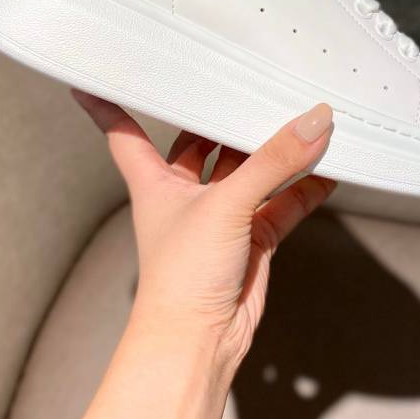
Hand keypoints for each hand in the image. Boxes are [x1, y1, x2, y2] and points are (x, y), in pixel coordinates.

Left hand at [71, 92, 336, 368]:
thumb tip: (314, 122)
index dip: (109, 103)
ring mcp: (222, 216)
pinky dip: (304, 188)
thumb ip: (273, 161)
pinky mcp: (253, 238)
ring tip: (302, 116)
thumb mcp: (226, 205)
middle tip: (249, 77)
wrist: (199, 342)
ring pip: (249, 171)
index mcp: (154, 181)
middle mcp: (185, 194)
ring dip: (272, 151)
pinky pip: (282, 203)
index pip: (125, 131)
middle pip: (201, 142)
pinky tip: (327, 168)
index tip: (92, 76)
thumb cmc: (182, 276)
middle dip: (223, 117)